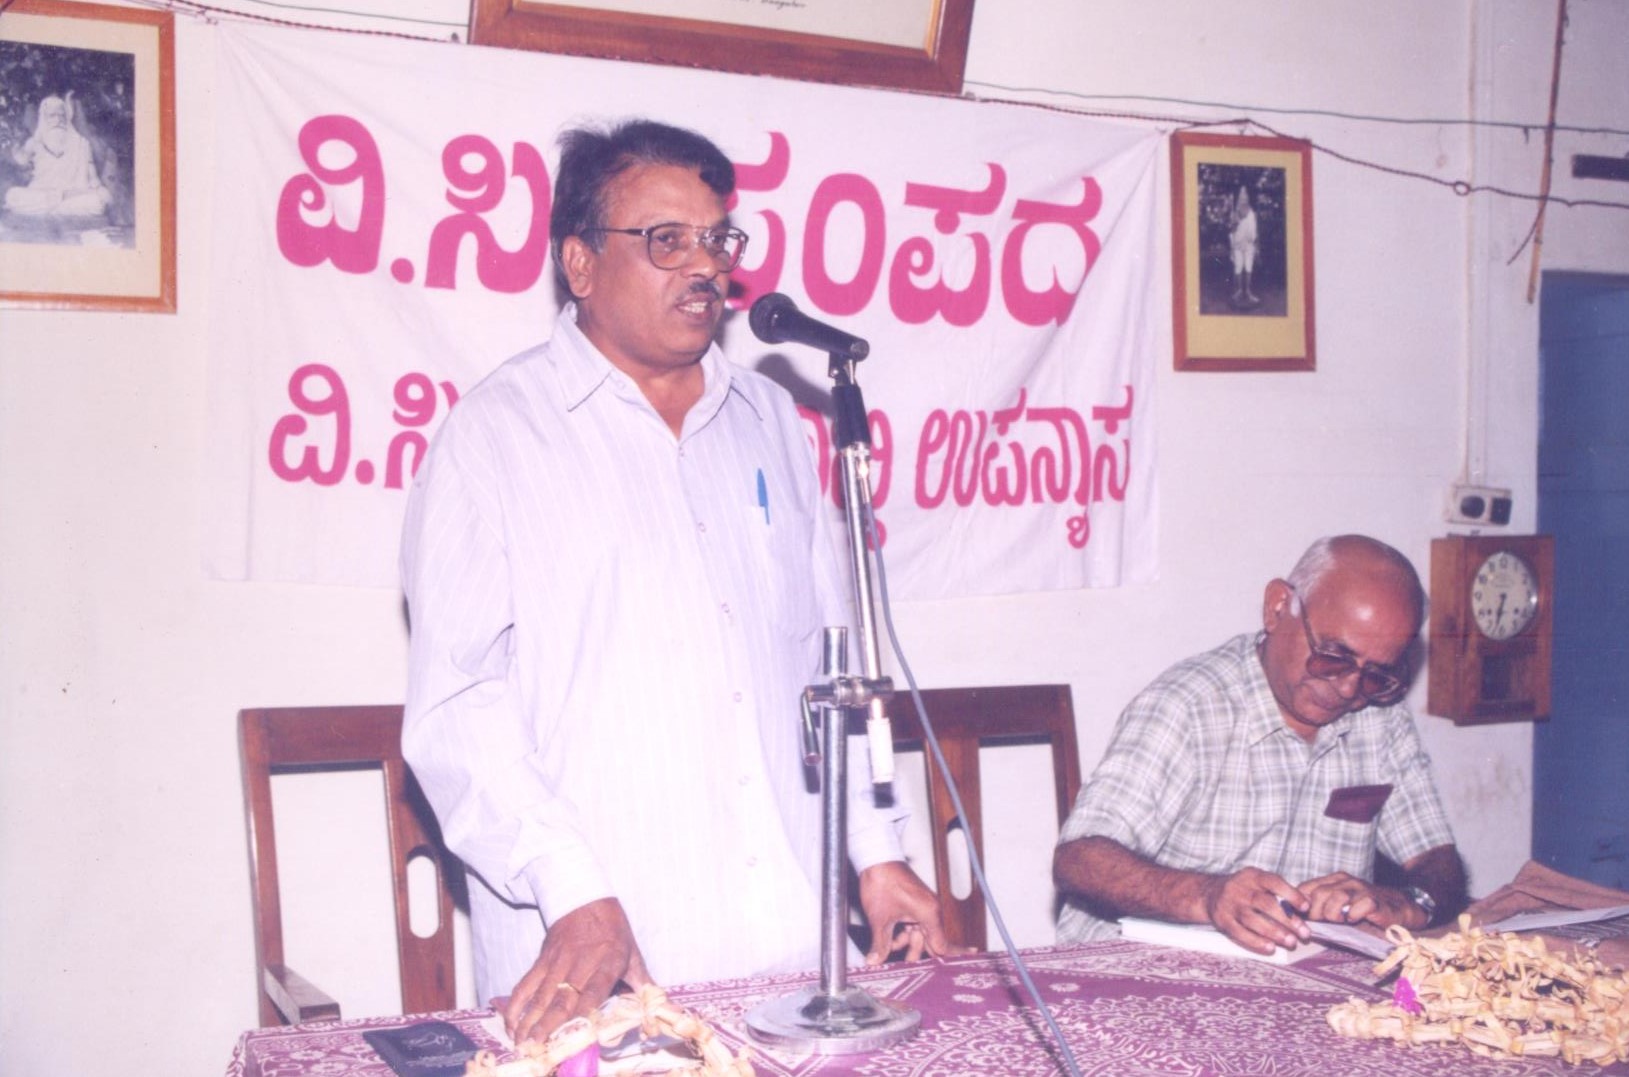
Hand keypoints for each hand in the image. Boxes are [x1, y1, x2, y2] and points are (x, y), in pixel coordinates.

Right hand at [503, 897, 650, 1045]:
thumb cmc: (613, 928)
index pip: (594, 990)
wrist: (584, 896)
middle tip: (537, 1045)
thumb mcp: (632, 952)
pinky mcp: (542, 958)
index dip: (583, 1012)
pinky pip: (527, 982)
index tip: (574, 1034)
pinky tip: (511, 1020)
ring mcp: (558, 961)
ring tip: (521, 1040)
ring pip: (542, 993)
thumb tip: (658, 1007)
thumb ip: (641, 981)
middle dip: (549, 1024)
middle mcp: (581, 962)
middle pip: (563, 997)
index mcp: (608, 962)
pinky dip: (517, 1002)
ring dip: (530, 1019)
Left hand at [857, 861, 969, 964]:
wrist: (876, 858)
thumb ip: (881, 944)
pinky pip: (913, 925)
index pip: (943, 944)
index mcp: (929, 914)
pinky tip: (889, 939)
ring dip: (906, 944)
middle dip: (918, 955)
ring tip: (889, 949)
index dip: (951, 958)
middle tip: (909, 969)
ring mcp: (922, 907)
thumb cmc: (883, 882)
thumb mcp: (880, 919)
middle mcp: (930, 911)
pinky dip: (902, 933)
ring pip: (919, 934)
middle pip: (931, 942)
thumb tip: (875, 962)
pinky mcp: (914, 904)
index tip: (966, 965)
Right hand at [1199, 867, 1312, 954]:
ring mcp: (1229, 905)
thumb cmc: (1245, 889)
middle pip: (1265, 904)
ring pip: (1252, 920)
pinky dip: (1256, 942)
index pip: (1273, 882)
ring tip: (1291, 942)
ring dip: (1274, 932)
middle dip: (1287, 919)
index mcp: (1252, 876)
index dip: (1291, 894)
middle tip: (1304, 933)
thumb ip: (1282, 890)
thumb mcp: (1260, 882)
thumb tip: (1308, 902)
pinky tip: (1270, 948)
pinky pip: (1240, 933)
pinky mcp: (1223, 921)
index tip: (1306, 907)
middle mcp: (1239, 889)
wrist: (1210, 893)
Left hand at [1299, 872, 1426, 929]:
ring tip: (1339, 921)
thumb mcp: (1337, 909)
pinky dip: (1354, 915)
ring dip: (1333, 913)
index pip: (1306, 887)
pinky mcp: (1375, 900)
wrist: (1396, 911)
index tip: (1300, 918)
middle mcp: (1345, 881)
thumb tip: (1294, 916)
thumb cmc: (1362, 912)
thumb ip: (1318, 908)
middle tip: (1321, 922)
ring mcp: (1360, 889)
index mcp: (1332, 881)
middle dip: (1315, 912)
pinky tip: (1355, 920)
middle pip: (1319, 893)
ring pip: (1337, 896)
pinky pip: (1360, 905)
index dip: (1299, 904)